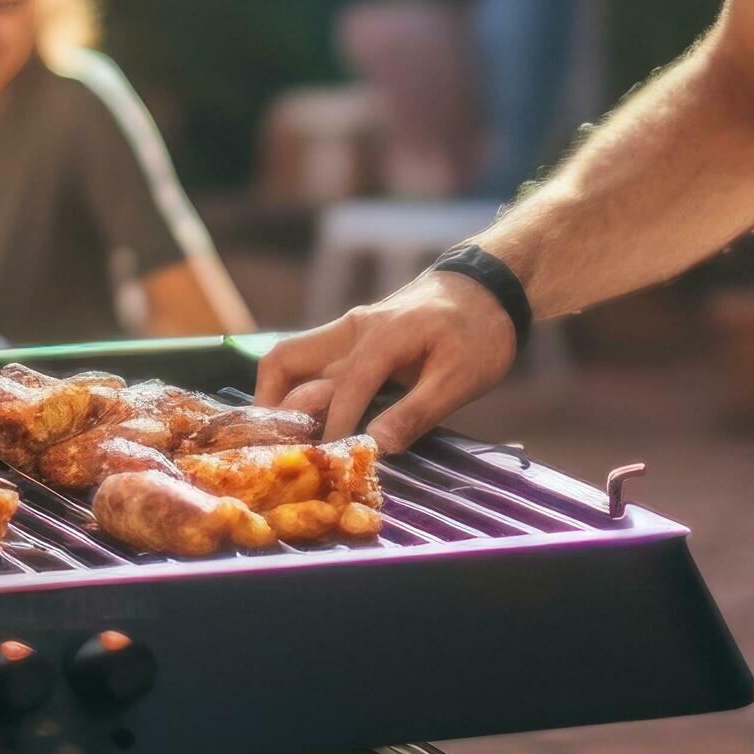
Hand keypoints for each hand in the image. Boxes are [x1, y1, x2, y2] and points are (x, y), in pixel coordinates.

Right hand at [252, 268, 518, 451]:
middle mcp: (352, 330)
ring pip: (289, 357)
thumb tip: (375, 446)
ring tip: (271, 440)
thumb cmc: (479, 333)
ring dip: (272, 396)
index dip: (334, 430)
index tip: (327, 467)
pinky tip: (294, 421)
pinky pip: (305, 359)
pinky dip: (291, 388)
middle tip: (270, 453)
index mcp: (382, 338)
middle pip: (288, 362)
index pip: (343, 388)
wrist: (484, 287)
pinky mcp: (349, 337)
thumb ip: (417, 412)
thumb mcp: (461, 378)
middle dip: (273, 409)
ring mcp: (347, 330)